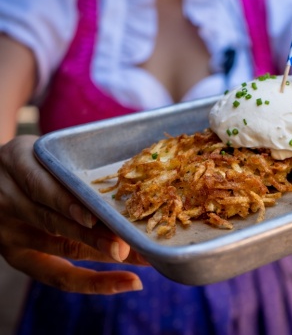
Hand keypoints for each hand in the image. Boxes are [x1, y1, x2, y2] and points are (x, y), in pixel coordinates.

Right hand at [0, 135, 147, 294]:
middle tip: (127, 245)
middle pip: (54, 223)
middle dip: (94, 237)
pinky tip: (127, 280)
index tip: (95, 218)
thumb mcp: (42, 150)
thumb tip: (128, 175)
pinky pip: (57, 275)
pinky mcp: (17, 257)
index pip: (42, 188)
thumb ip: (69, 163)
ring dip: (103, 256)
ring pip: (62, 249)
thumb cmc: (33, 158)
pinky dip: (93, 281)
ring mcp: (11, 234)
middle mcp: (9, 201)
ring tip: (140, 260)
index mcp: (16, 164)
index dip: (67, 204)